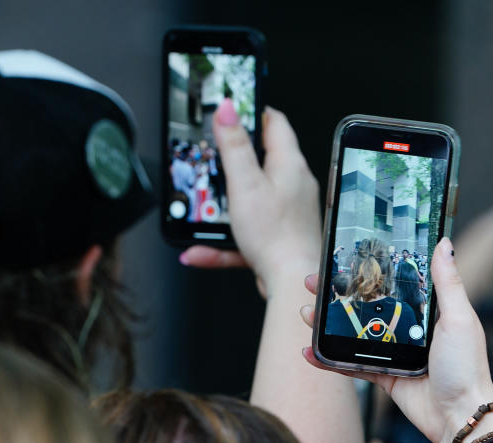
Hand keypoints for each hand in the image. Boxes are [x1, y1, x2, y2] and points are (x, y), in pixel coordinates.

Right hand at [179, 99, 321, 297]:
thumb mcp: (245, 183)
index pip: (274, 123)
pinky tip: (199, 251)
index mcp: (289, 165)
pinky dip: (222, 242)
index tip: (234, 110)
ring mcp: (287, 213)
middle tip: (211, 156)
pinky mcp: (278, 238)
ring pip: (250, 200)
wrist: (291, 283)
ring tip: (201, 207)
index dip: (253, 112)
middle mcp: (294, 186)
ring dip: (223, 205)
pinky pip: (245, 233)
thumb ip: (234, 145)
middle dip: (234, 160)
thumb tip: (228, 107)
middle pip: (262, 161)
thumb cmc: (275, 237)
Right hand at [301, 238, 492, 442]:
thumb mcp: (459, 318)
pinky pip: (351, 366)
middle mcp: (407, 329)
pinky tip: (309, 352)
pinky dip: (329, 360)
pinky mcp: (384, 377)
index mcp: (426, 311)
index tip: (341, 261)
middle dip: (336, 296)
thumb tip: (444, 243)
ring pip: (352, 334)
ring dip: (326, 325)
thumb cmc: (466, 366)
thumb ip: (448, 282)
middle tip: (312, 284)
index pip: (389, 284)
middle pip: (364, 307)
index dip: (365, 272)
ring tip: (305, 314)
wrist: (460, 416)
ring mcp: (393, 354)